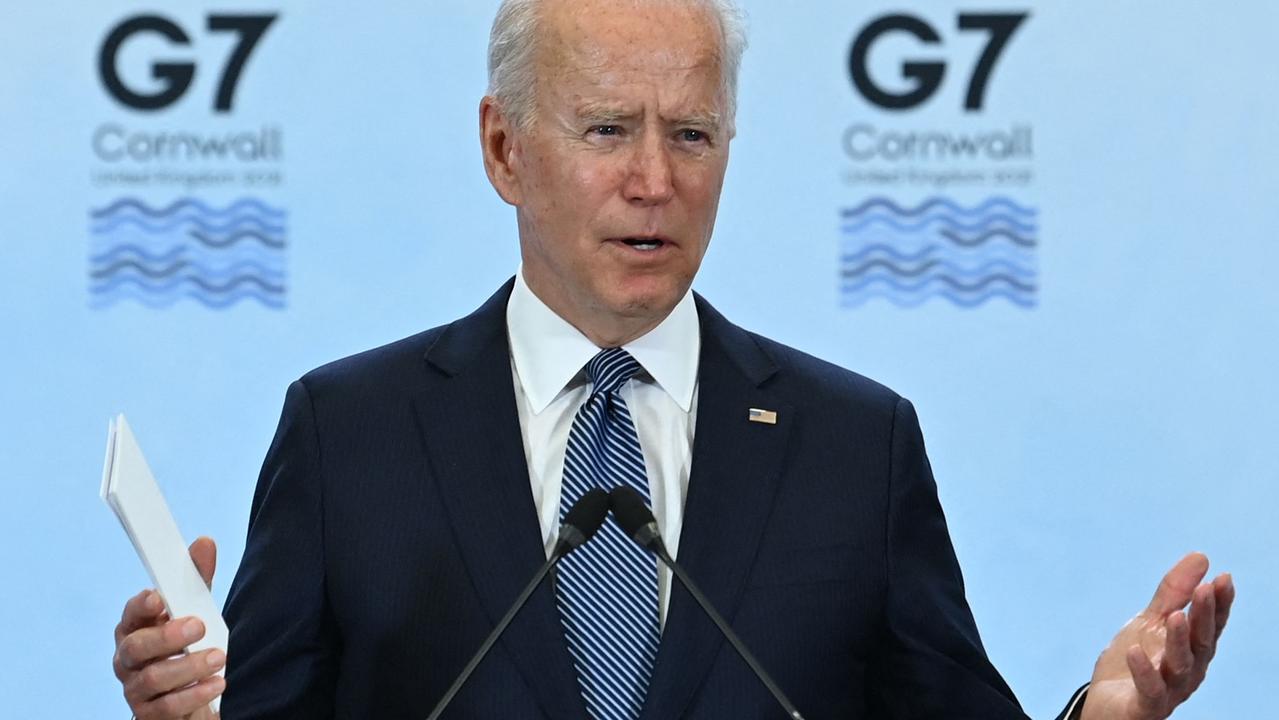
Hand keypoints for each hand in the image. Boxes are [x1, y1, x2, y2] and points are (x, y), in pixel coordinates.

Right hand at [113, 536, 224, 719]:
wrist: (193, 695)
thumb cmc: (189, 646)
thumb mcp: (197, 611)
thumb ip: (198, 581)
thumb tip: (204, 542)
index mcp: (136, 629)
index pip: (130, 615)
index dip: (140, 606)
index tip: (158, 598)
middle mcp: (129, 659)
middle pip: (136, 647)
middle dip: (167, 636)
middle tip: (200, 627)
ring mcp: (136, 688)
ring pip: (152, 678)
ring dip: (188, 666)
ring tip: (218, 658)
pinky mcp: (150, 713)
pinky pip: (165, 707)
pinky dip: (193, 694)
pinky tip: (216, 684)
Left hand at [1080, 552, 1233, 719]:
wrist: (1105, 704)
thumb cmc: (1133, 662)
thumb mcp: (1150, 621)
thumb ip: (1173, 593)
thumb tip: (1201, 557)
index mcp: (1191, 650)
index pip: (1211, 625)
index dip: (1219, 603)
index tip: (1223, 578)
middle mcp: (1187, 671)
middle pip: (1201, 643)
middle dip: (1204, 616)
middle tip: (1205, 589)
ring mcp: (1169, 690)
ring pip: (1180, 666)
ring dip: (1179, 641)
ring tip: (1175, 616)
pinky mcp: (1145, 706)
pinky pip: (1149, 690)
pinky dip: (1144, 671)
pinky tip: (1135, 651)